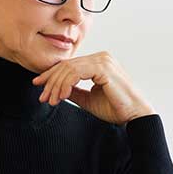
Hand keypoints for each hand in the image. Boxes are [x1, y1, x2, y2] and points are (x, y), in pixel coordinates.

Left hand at [31, 51, 156, 124]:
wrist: (134, 116)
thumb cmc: (116, 108)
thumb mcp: (88, 99)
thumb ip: (74, 91)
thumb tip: (58, 89)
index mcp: (98, 62)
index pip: (69, 65)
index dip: (51, 75)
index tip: (38, 85)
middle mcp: (101, 57)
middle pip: (66, 65)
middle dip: (50, 82)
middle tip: (42, 97)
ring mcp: (103, 60)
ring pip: (69, 69)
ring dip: (56, 86)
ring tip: (51, 101)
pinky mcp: (103, 68)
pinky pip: (76, 73)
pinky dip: (66, 85)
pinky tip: (62, 97)